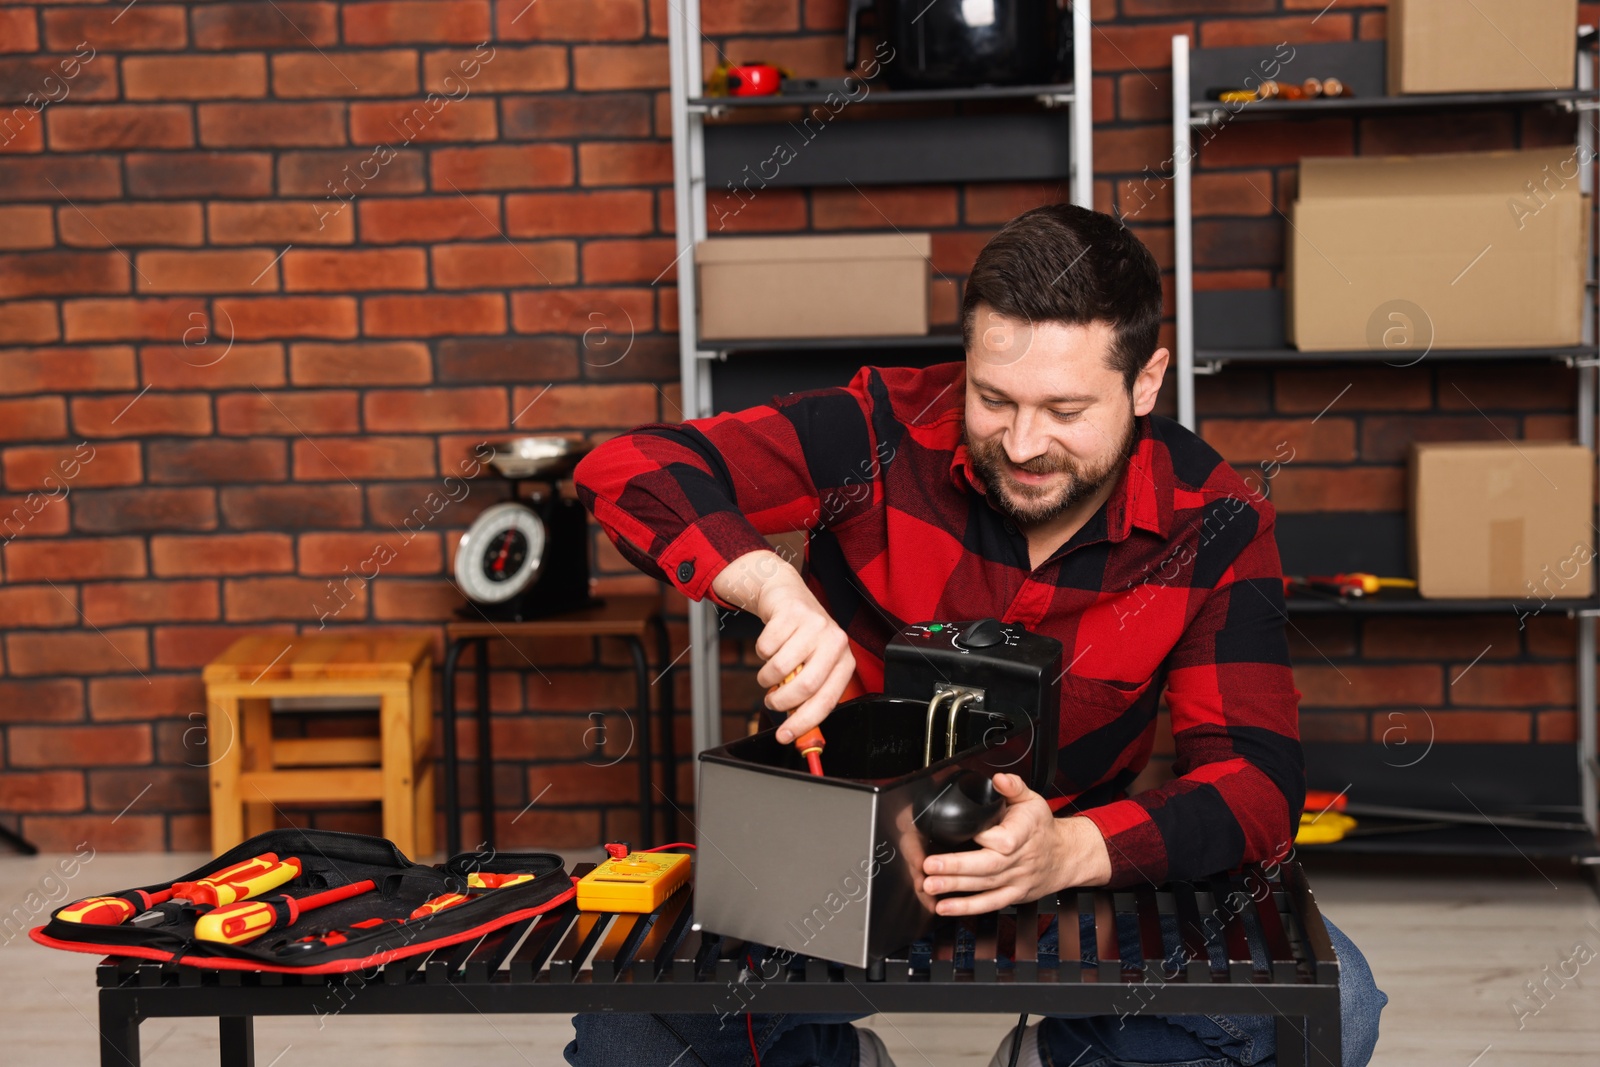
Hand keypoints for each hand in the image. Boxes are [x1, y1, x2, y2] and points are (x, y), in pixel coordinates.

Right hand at [711, 550, 855, 743]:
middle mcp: (835, 642)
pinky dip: (761, 652)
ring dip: (766, 676)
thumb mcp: (814, 666)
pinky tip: (772, 643)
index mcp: (844, 661)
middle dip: (780, 701)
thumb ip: (809, 696)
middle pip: (804, 686)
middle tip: (771, 699)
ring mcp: (815, 625)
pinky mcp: (792, 613)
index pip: (826, 701)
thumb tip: (797, 732)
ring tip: (772, 669)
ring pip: (779, 668)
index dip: (804, 723)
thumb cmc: (802, 639)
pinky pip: (765, 647)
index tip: (785, 736)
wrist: (789, 598)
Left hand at [920, 773, 1111, 914]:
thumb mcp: (1032, 801)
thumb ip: (1013, 787)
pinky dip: (967, 908)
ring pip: (985, 886)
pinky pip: (990, 904)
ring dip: (956, 888)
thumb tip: (999, 779)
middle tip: (930, 866)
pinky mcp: (1013, 895)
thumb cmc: (1042, 827)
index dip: (981, 836)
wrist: (1065, 856)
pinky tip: (946, 907)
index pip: (1002, 838)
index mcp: (1024, 833)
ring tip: (931, 886)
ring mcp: (1017, 880)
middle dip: (956, 867)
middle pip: (988, 866)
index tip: (958, 831)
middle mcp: (1021, 860)